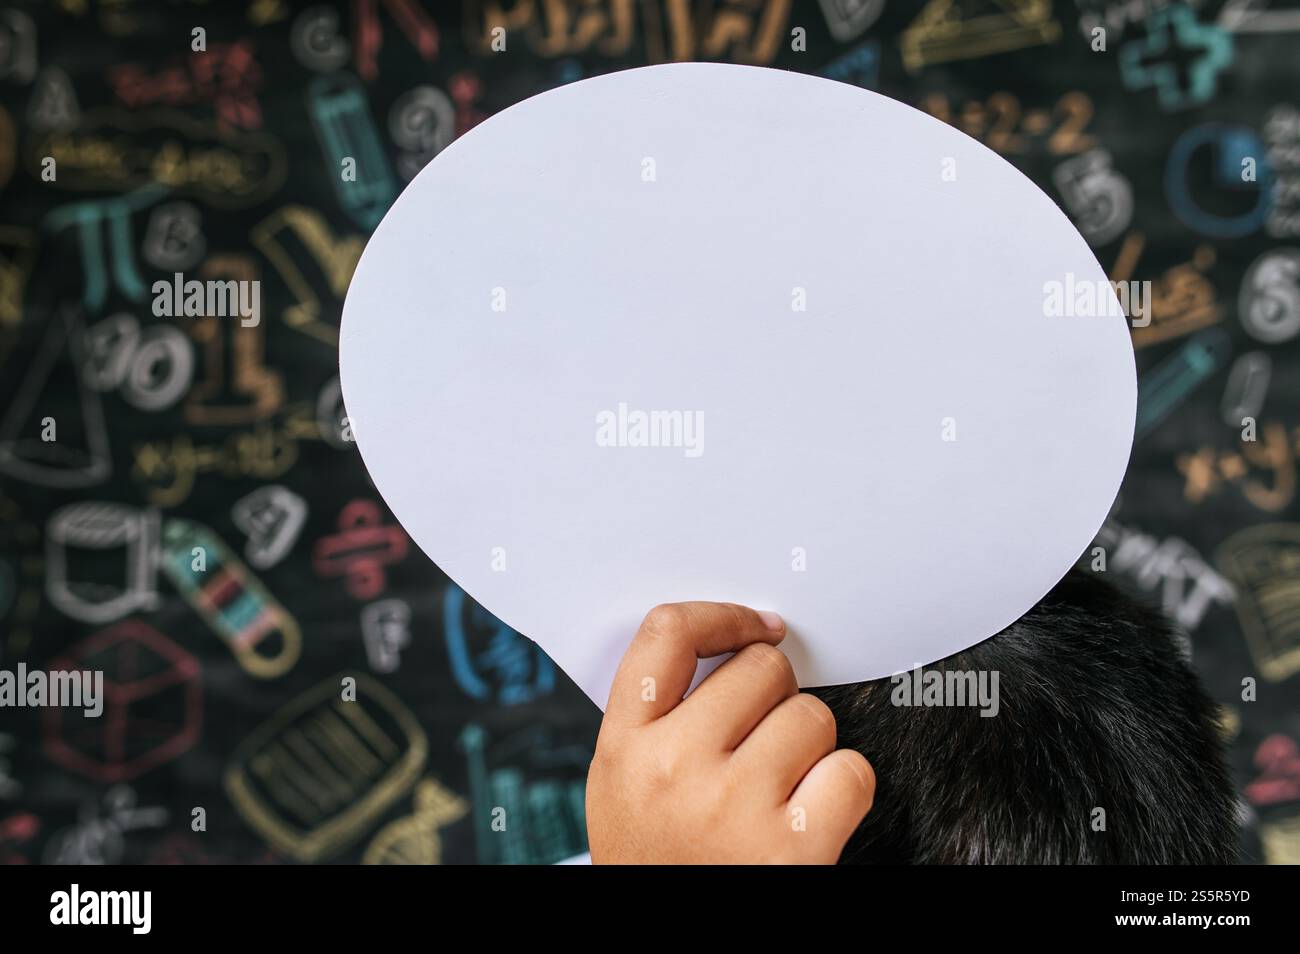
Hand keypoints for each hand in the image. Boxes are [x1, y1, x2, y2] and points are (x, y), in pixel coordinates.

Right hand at [585, 601, 874, 863]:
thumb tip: (732, 643)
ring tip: (778, 788)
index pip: (668, 634)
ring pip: (813, 716)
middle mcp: (673, 768)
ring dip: (810, 746)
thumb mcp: (624, 783)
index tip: (756, 628)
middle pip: (760, 668)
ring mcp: (733, 806)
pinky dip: (843, 789)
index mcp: (624, 746)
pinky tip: (812, 814)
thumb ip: (658, 716)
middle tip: (761, 740)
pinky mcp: (793, 847)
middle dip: (775, 696)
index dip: (723, 616)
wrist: (668, 945)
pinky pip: (851, 770)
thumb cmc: (656, 860)